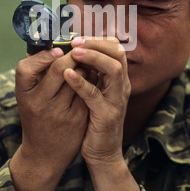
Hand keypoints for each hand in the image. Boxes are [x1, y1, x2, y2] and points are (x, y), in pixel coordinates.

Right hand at [10, 47, 88, 190]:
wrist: (44, 155)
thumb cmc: (35, 118)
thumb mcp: (27, 97)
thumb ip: (34, 72)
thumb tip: (47, 46)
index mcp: (24, 96)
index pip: (26, 68)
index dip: (43, 56)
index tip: (56, 51)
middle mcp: (40, 104)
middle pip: (59, 69)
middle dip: (72, 56)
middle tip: (78, 50)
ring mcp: (61, 112)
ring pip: (79, 78)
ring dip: (85, 65)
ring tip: (86, 61)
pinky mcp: (78, 119)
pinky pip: (88, 91)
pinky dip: (92, 80)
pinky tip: (93, 76)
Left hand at [64, 37, 130, 165]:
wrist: (103, 153)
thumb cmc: (95, 120)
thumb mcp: (97, 93)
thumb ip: (92, 75)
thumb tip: (76, 51)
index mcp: (119, 80)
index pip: (116, 49)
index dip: (99, 39)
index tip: (79, 36)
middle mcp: (122, 87)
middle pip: (118, 54)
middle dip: (96, 43)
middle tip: (75, 41)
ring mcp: (117, 101)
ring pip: (113, 69)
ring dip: (92, 57)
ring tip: (73, 52)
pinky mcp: (106, 116)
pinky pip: (95, 95)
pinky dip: (81, 83)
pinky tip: (67, 75)